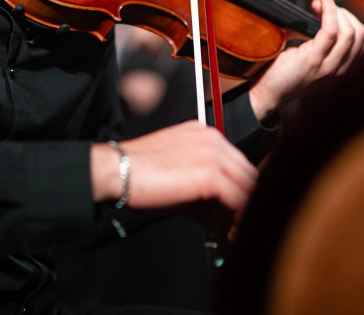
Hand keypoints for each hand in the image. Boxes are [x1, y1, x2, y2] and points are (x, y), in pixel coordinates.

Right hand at [90, 121, 256, 214]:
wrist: (117, 170)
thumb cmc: (139, 173)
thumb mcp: (178, 173)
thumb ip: (203, 185)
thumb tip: (222, 212)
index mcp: (203, 133)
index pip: (237, 162)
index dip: (241, 188)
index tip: (237, 209)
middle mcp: (211, 138)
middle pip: (247, 172)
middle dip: (247, 200)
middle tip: (238, 224)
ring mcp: (211, 154)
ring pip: (247, 185)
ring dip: (245, 211)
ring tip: (235, 230)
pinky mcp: (208, 173)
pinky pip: (238, 198)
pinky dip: (238, 217)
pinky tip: (230, 230)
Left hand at [248, 0, 363, 121]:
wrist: (268, 93)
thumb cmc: (284, 72)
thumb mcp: (310, 56)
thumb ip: (321, 42)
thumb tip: (320, 12)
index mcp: (341, 68)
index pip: (362, 41)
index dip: (350, 19)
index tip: (330, 9)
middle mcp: (339, 69)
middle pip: (360, 34)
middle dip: (344, 12)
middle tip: (324, 4)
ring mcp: (328, 67)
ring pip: (349, 32)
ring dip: (336, 10)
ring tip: (321, 1)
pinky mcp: (313, 60)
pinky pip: (330, 31)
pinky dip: (328, 11)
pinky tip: (321, 2)